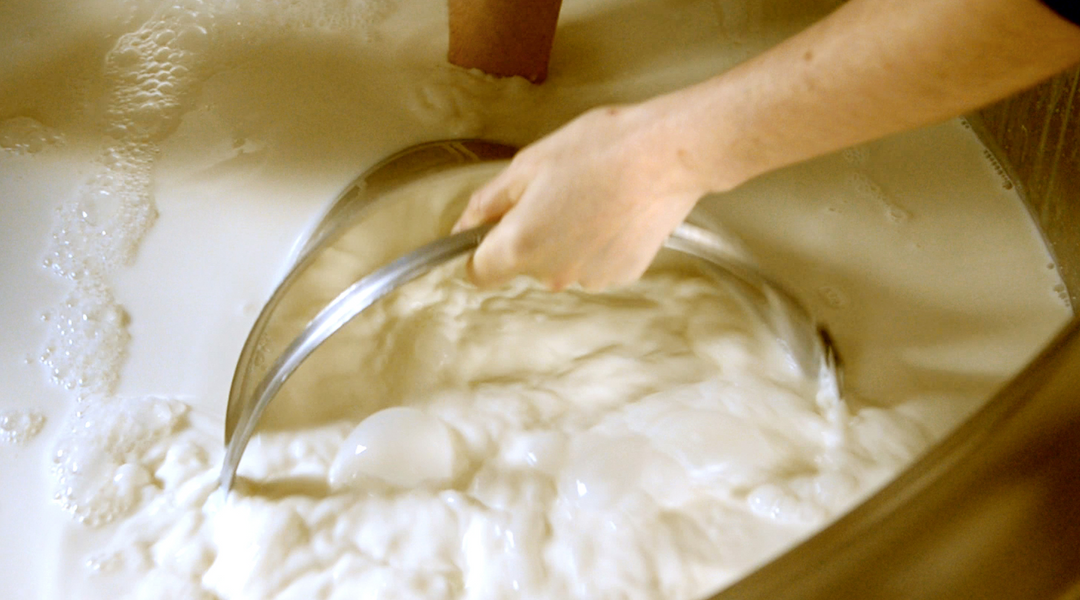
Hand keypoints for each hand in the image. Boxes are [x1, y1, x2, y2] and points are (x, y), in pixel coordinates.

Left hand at [452, 104, 707, 290]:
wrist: (667, 155)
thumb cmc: (599, 150)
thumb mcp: (529, 164)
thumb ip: (489, 202)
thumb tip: (464, 224)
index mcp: (521, 244)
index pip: (479, 273)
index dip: (478, 250)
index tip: (491, 229)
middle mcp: (552, 273)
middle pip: (523, 264)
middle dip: (529, 234)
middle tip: (553, 191)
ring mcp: (589, 278)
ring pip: (560, 264)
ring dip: (565, 239)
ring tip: (590, 196)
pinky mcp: (622, 275)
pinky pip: (594, 263)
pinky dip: (597, 243)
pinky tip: (614, 210)